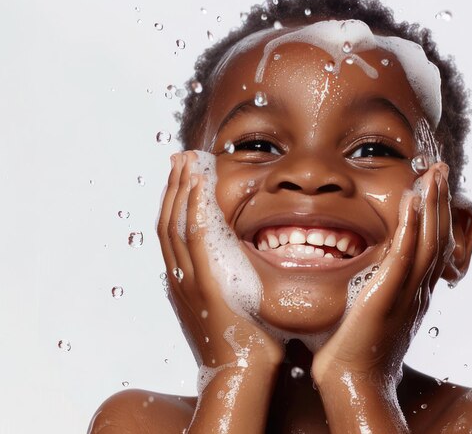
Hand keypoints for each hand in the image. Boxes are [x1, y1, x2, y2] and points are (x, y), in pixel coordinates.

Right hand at [156, 151, 284, 374]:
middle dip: (173, 187)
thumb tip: (240, 257)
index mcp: (183, 282)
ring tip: (188, 162)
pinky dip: (195, 211)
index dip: (174, 200)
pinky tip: (200, 188)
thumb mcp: (230, 304)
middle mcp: (179, 279)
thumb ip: (228, 279)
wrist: (242, 373)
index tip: (181, 175)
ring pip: (176, 226)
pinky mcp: (206, 285)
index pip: (172, 232)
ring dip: (182, 191)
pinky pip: (195, 240)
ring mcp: (189, 282)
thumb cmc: (244, 342)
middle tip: (179, 158)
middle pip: (167, 222)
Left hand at [311, 163, 453, 384]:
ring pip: (429, 240)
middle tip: (441, 168)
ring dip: (433, 204)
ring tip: (434, 173)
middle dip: (441, 200)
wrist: (354, 380)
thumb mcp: (373, 309)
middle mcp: (418, 288)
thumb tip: (364, 271)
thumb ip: (376, 286)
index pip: (433, 245)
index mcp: (415, 290)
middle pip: (439, 236)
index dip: (436, 214)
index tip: (433, 187)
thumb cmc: (356, 348)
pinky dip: (411, 225)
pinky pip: (404, 254)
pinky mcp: (387, 295)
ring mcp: (406, 291)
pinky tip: (411, 200)